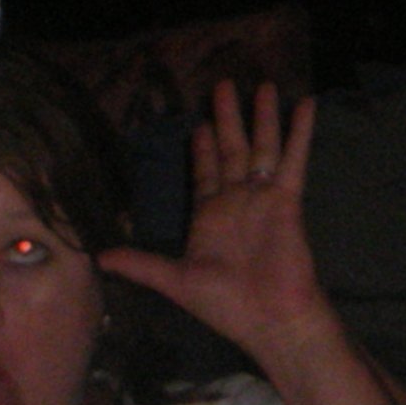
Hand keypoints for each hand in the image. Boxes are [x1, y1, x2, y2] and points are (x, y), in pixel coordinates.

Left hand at [99, 80, 339, 369]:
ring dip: (261, 117)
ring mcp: (262, 198)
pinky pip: (293, 160)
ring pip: (262, 147)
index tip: (199, 123)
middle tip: (224, 85)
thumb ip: (141, 263)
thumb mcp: (174, 280)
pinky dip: (299, 132)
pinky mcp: (286, 200)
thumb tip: (99, 258)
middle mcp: (237, 201)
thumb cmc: (225, 305)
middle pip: (233, 150)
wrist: (269, 320)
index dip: (203, 147)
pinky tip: (305, 103)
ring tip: (262, 84)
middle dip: (228, 118)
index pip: (206, 172)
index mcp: (211, 216)